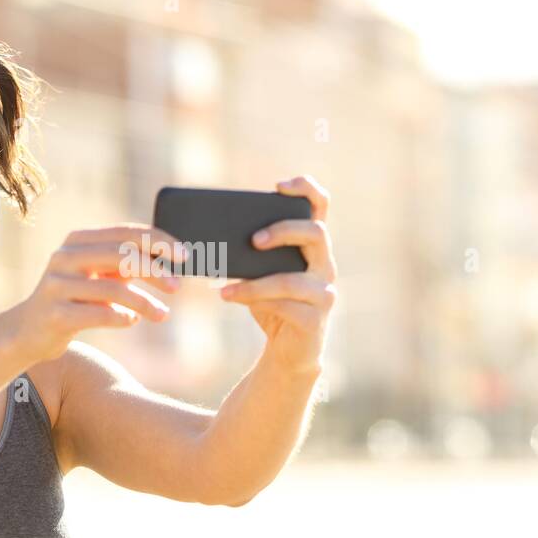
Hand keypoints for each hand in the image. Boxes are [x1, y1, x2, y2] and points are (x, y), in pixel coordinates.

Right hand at [11, 223, 186, 359]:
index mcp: (78, 240)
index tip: (184, 256)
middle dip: (155, 271)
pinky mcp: (56, 314)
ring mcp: (57, 285)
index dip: (159, 241)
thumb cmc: (75, 300)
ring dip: (144, 303)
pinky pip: (100, 314)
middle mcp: (65, 257)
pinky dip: (122, 318)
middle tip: (178, 286)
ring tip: (162, 314)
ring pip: (113, 289)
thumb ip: (128, 264)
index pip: (126, 233)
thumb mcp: (100, 276)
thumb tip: (172, 260)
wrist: (28, 331)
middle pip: (121, 255)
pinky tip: (130, 322)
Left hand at [219, 175, 336, 375]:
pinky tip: (230, 297)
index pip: (321, 207)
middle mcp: (325, 266)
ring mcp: (324, 294)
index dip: (306, 190)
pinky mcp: (314, 320)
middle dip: (283, 231)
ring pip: (293, 279)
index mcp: (313, 248)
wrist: (290, 351)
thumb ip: (251, 255)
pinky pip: (285, 306)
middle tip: (253, 240)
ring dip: (255, 283)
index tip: (280, 186)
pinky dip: (254, 300)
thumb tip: (211, 237)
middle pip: (316, 233)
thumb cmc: (274, 304)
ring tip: (225, 287)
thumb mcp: (262, 274)